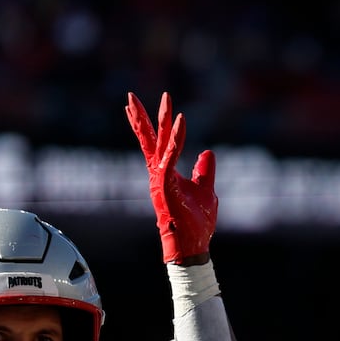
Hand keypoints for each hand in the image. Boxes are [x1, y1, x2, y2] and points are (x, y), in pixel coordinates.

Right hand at [126, 91, 217, 264]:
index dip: (156, 126)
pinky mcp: (165, 184)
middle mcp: (158, 173)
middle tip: (130, 95)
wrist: (192, 245)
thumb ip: (205, 171)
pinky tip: (180, 119)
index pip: (157, 145)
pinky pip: (171, 155)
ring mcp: (159, 178)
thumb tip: (208, 153)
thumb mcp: (205, 190)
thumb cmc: (197, 222)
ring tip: (150, 99)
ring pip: (155, 143)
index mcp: (165, 173)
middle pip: (148, 140)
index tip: (156, 107)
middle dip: (141, 117)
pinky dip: (176, 137)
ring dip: (155, 120)